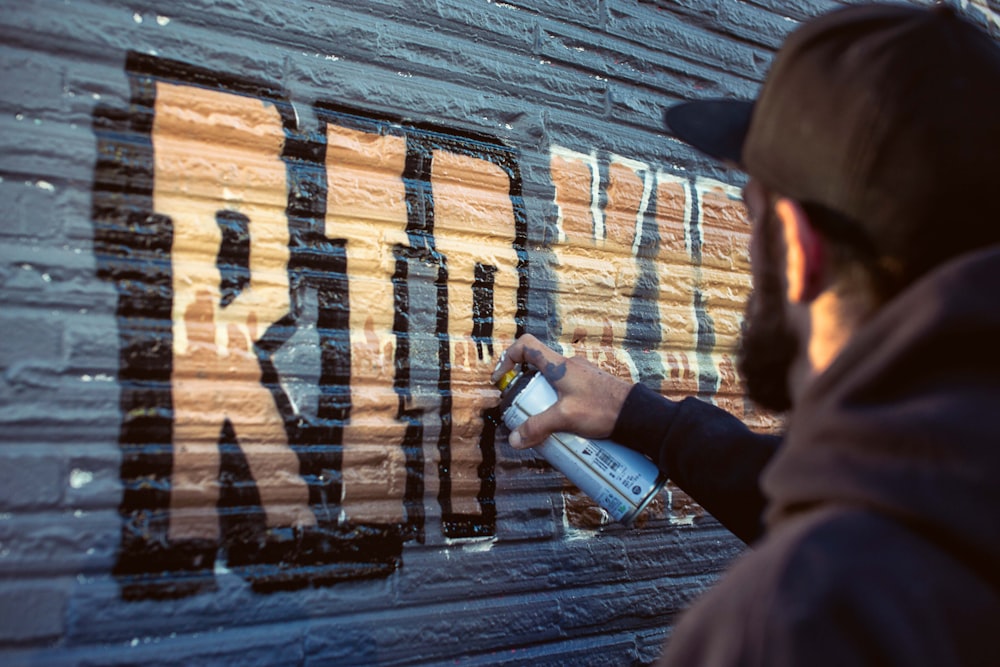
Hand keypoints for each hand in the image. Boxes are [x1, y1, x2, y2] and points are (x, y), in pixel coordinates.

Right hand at [490, 334, 632, 448]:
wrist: (637, 414)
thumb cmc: (603, 408)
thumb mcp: (564, 417)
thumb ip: (537, 427)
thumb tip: (514, 439)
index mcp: (559, 365)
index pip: (526, 345)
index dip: (508, 357)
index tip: (502, 378)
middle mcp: (569, 366)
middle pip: (537, 368)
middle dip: (525, 388)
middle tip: (522, 409)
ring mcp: (582, 376)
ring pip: (553, 383)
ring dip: (543, 399)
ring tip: (543, 422)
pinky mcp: (592, 388)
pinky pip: (568, 392)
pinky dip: (559, 405)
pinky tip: (564, 425)